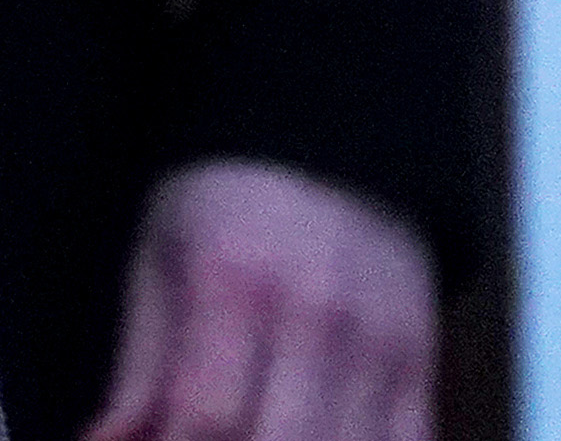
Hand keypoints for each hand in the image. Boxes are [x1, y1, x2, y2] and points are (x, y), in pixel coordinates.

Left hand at [84, 159, 436, 440]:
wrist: (324, 148)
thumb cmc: (220, 209)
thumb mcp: (158, 264)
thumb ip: (138, 374)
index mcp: (233, 283)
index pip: (207, 413)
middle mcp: (314, 316)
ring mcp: (379, 345)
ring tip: (253, 433)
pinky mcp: (422, 366)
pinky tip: (312, 437)